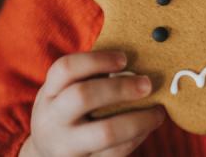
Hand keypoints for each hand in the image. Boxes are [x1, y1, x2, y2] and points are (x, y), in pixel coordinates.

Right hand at [19, 51, 165, 156]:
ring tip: (157, 111)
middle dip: (120, 88)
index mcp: (49, 94)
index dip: (97, 60)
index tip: (124, 58)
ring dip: (139, 119)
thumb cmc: (68, 113)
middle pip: (82, 96)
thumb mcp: (65, 93)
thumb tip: (139, 61)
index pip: (65, 69)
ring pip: (106, 132)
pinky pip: (116, 152)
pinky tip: (147, 128)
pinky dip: (138, 138)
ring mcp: (67, 145)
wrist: (48, 155)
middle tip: (147, 84)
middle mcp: (52, 119)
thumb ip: (92, 77)